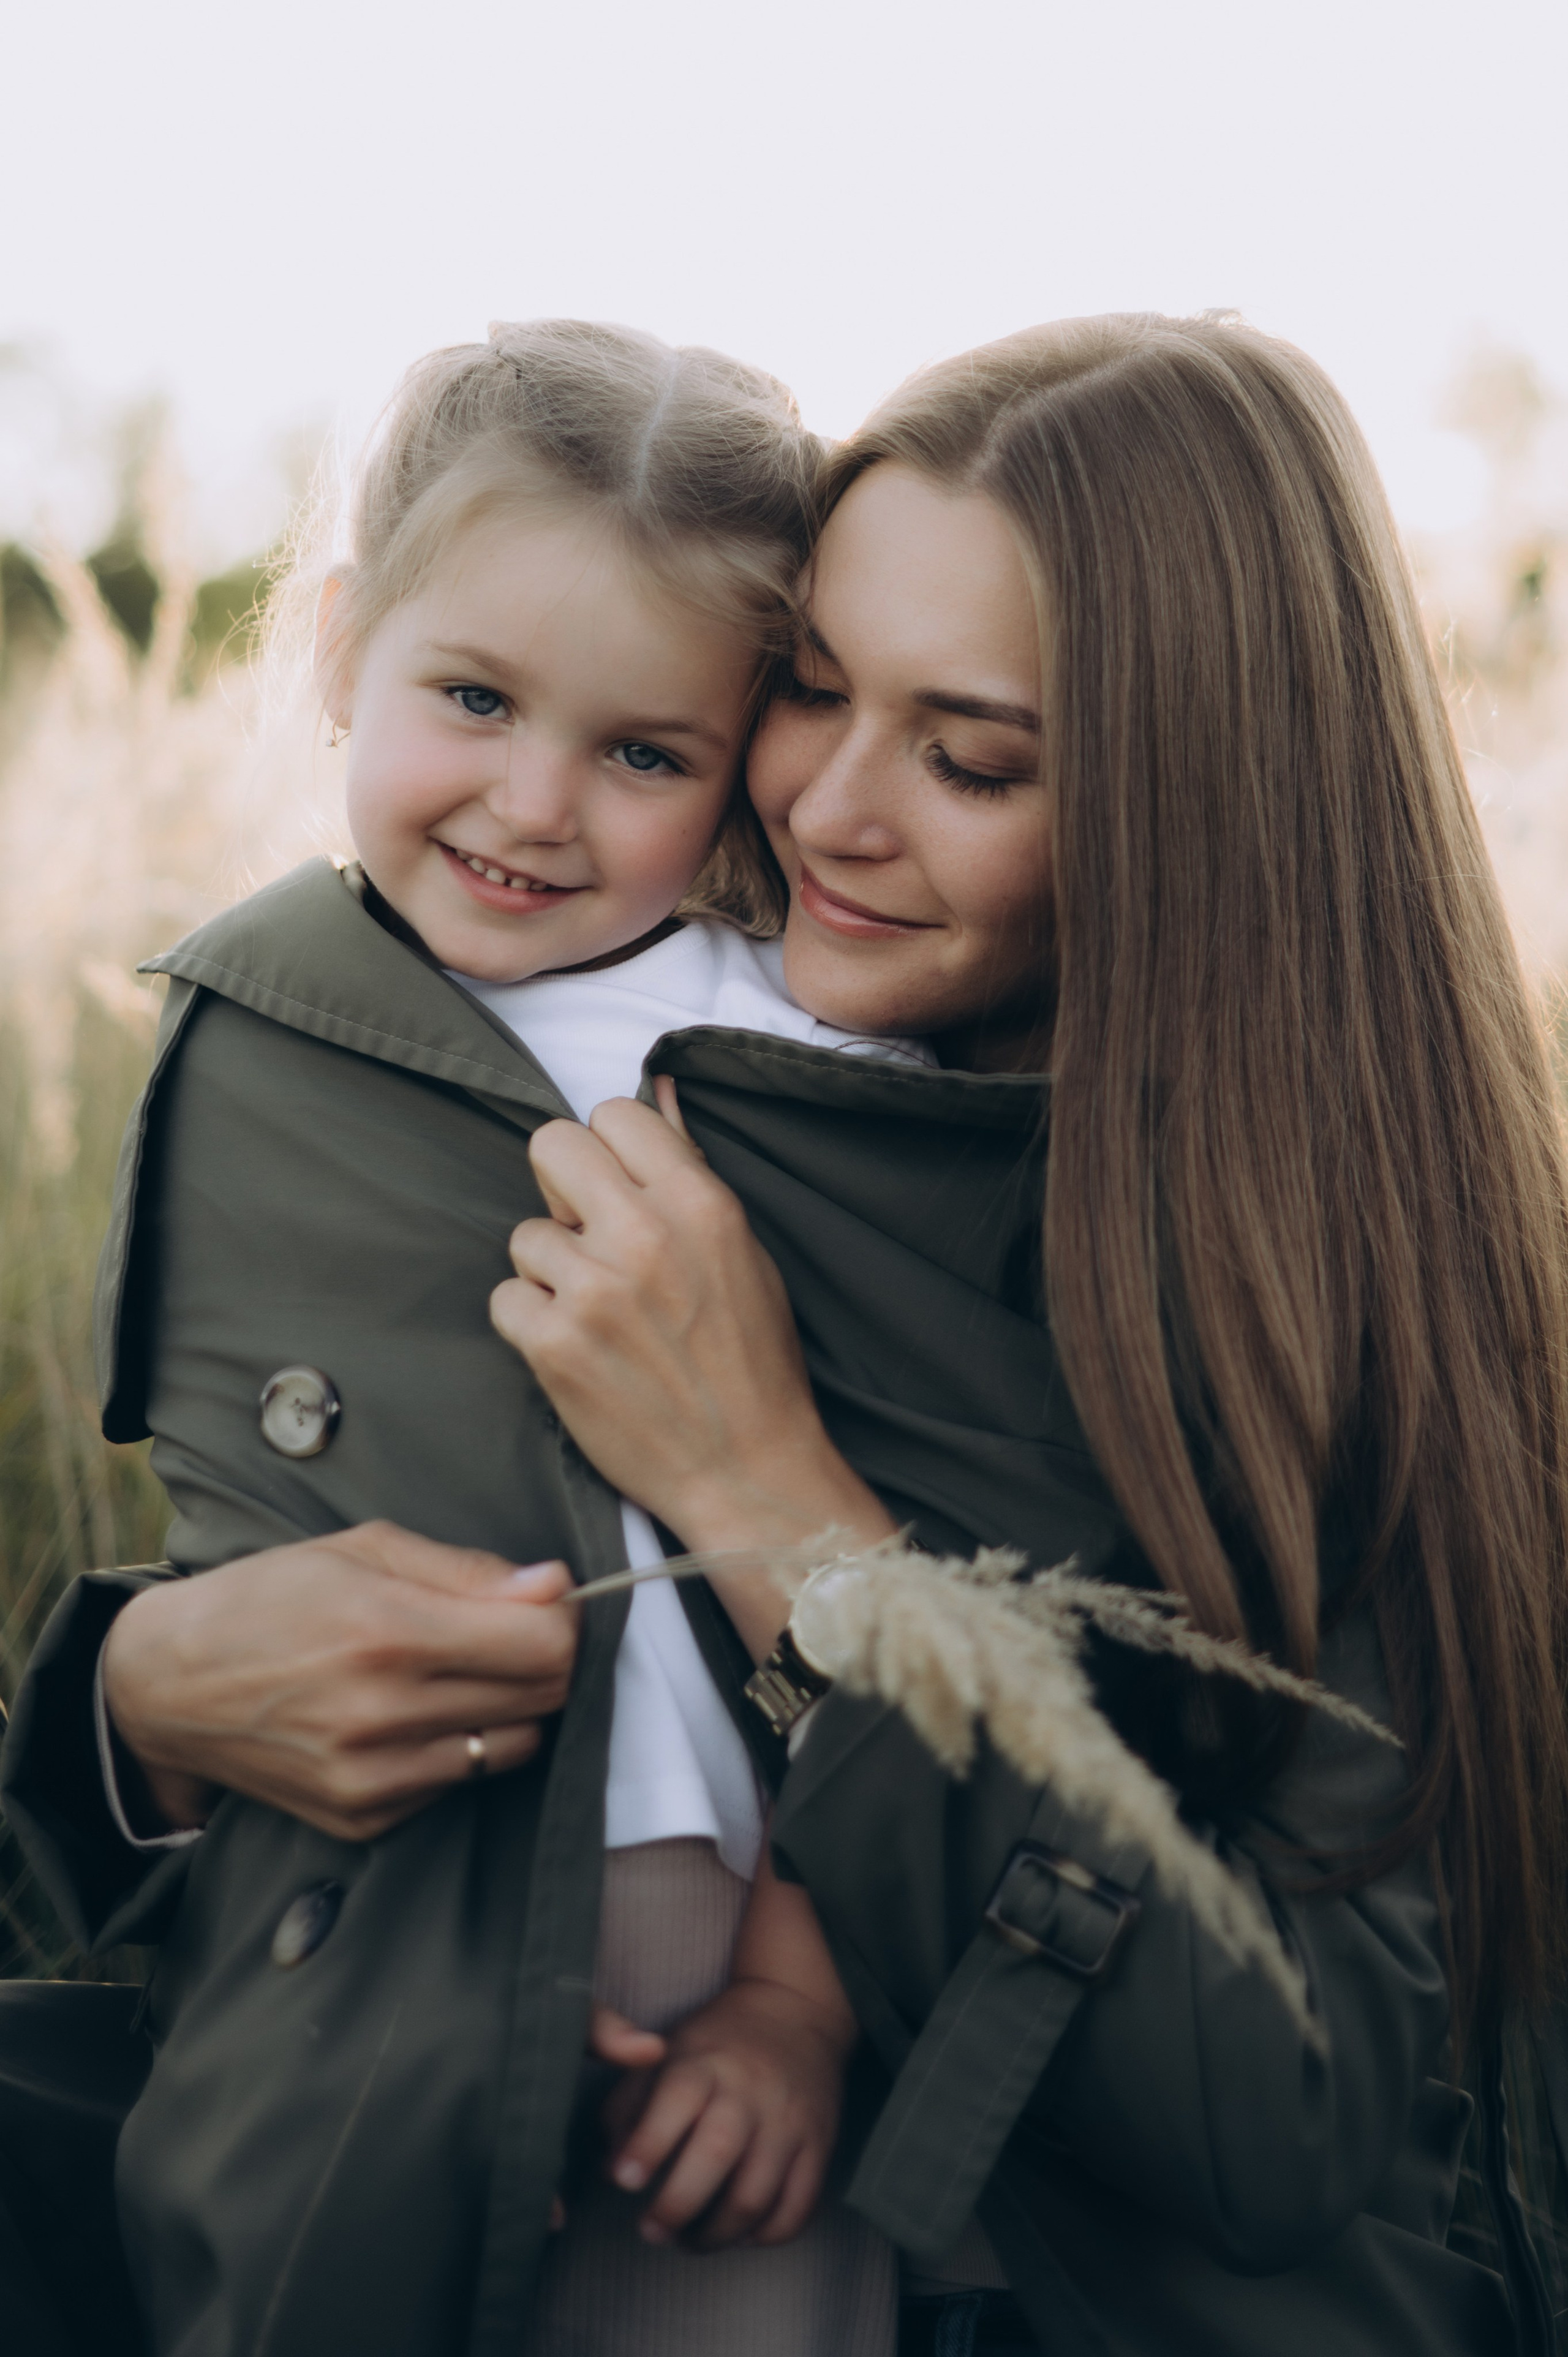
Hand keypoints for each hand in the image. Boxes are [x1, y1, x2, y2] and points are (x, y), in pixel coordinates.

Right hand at [101, 1522, 577, 1841]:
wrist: (169, 1684)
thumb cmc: (269, 1598)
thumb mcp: (364, 1549)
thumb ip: (468, 1571)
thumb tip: (555, 1586)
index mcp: (387, 1632)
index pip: (543, 1647)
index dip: (564, 1621)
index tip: (548, 1605)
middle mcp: (380, 1713)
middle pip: (540, 1699)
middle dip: (543, 1661)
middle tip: (508, 1635)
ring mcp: (370, 1776)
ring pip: (510, 1748)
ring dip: (506, 1709)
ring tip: (458, 1675)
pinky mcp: (361, 1818)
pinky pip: (456, 1784)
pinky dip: (455, 1749)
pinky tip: (409, 1716)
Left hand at [489, 1081, 892, 1659]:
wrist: (747, 1469)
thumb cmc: (753, 1362)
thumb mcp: (742, 1250)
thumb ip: (690, 1167)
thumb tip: (659, 1088)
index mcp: (699, 1203)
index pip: (613, 1113)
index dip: (609, 1151)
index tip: (620, 1191)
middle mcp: (644, 1236)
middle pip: (551, 1146)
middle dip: (562, 1188)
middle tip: (589, 1238)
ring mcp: (593, 1291)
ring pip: (525, 1235)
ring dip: (551, 1271)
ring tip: (596, 1313)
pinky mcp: (553, 1346)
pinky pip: (506, 1298)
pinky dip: (531, 1324)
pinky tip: (574, 1348)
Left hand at [599, 1978, 852, 2249]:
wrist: (796, 2012)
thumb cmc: (717, 2043)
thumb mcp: (667, 2054)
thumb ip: (629, 2106)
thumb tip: (609, 2171)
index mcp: (705, 2062)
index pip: (676, 2099)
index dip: (647, 2143)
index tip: (625, 2180)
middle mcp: (750, 2090)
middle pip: (716, 2154)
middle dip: (677, 2205)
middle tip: (651, 2230)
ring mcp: (789, 2121)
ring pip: (755, 2195)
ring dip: (716, 2234)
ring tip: (690, 2239)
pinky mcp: (819, 2145)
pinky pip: (797, 2208)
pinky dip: (765, 2234)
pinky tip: (740, 2232)